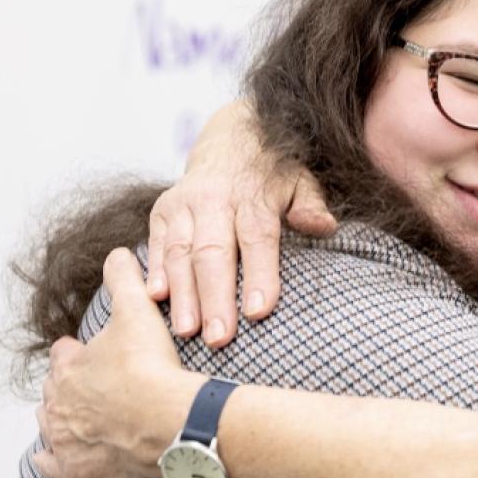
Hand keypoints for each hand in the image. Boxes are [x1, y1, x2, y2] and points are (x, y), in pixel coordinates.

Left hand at [35, 248, 202, 477]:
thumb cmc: (149, 369)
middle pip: (56, 392)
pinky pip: (57, 466)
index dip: (76, 350)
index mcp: (69, 367)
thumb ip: (124, 279)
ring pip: (53, 427)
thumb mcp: (137, 309)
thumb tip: (115, 253)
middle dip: (70, 386)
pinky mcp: (79, 470)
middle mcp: (60, 404)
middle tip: (94, 384)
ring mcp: (68, 439)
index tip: (86, 350)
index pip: (63, 354)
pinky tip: (55, 458)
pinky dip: (54, 462)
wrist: (166, 420)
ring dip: (62, 420)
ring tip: (79, 416)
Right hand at [146, 100, 332, 347]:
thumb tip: (323, 226)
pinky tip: (154, 299)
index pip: (257, 238)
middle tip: (219, 338)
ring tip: (187, 331)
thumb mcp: (300, 181)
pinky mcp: (162, 211)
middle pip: (213, 253)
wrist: (232, 138)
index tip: (258, 311)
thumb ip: (310, 205)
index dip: (258, 275)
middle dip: (215, 298)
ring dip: (182, 295)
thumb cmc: (273, 174)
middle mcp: (215, 199)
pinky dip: (154, 271)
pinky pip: (156, 244)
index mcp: (253, 196)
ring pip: (180, 253)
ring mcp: (184, 204)